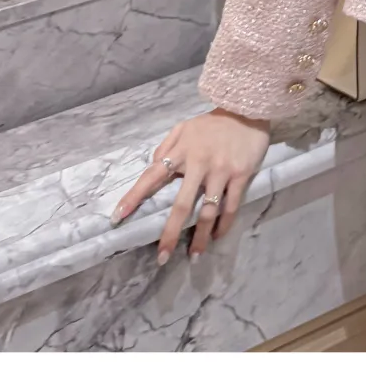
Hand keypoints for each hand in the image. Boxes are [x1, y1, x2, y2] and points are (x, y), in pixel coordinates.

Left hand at [112, 109, 270, 264]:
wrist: (247, 109)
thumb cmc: (212, 123)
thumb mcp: (184, 128)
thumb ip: (166, 146)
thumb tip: (153, 165)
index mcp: (180, 151)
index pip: (151, 176)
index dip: (134, 197)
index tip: (118, 218)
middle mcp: (198, 163)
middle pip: (181, 205)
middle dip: (170, 233)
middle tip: (162, 257)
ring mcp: (220, 170)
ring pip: (207, 212)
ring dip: (201, 237)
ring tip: (195, 255)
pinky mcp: (240, 175)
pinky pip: (230, 206)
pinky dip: (223, 225)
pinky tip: (217, 235)